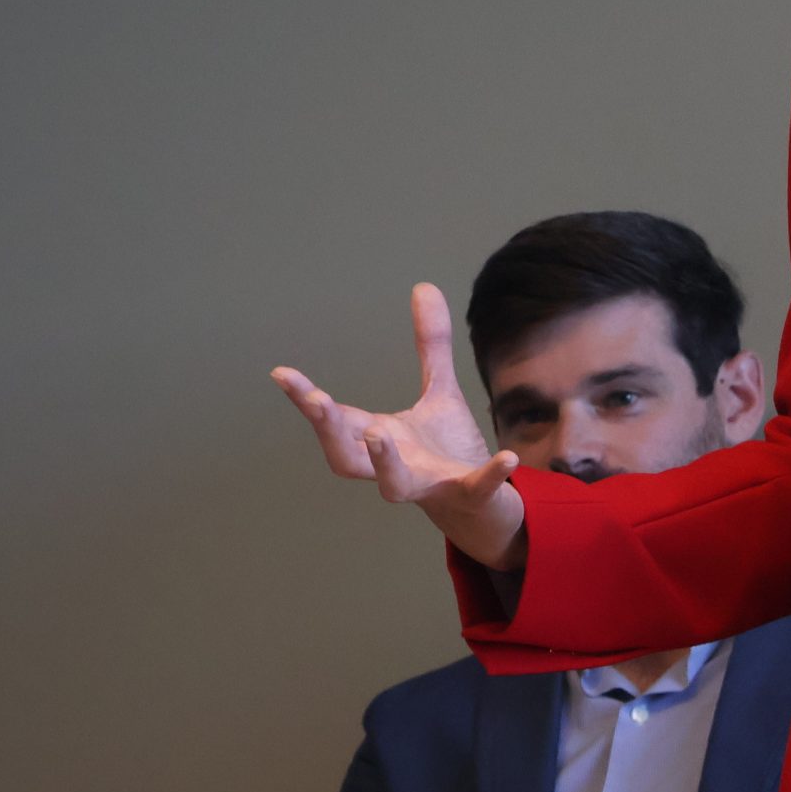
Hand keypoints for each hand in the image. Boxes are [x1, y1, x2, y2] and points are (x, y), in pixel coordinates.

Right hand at [271, 283, 527, 570]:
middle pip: (348, 459)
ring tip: (378, 432)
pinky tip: (508, 456)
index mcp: (380, 439)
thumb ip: (430, 345)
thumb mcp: (439, 392)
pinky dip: (491, 475)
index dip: (307, 400)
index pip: (336, 421)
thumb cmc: (445, 451)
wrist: (480, 505)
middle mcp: (395, 467)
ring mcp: (430, 484)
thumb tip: (423, 286)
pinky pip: (478, 488)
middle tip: (317, 402)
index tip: (281, 373)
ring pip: (395, 486)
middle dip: (330, 432)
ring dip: (384, 463)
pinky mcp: (470, 493)